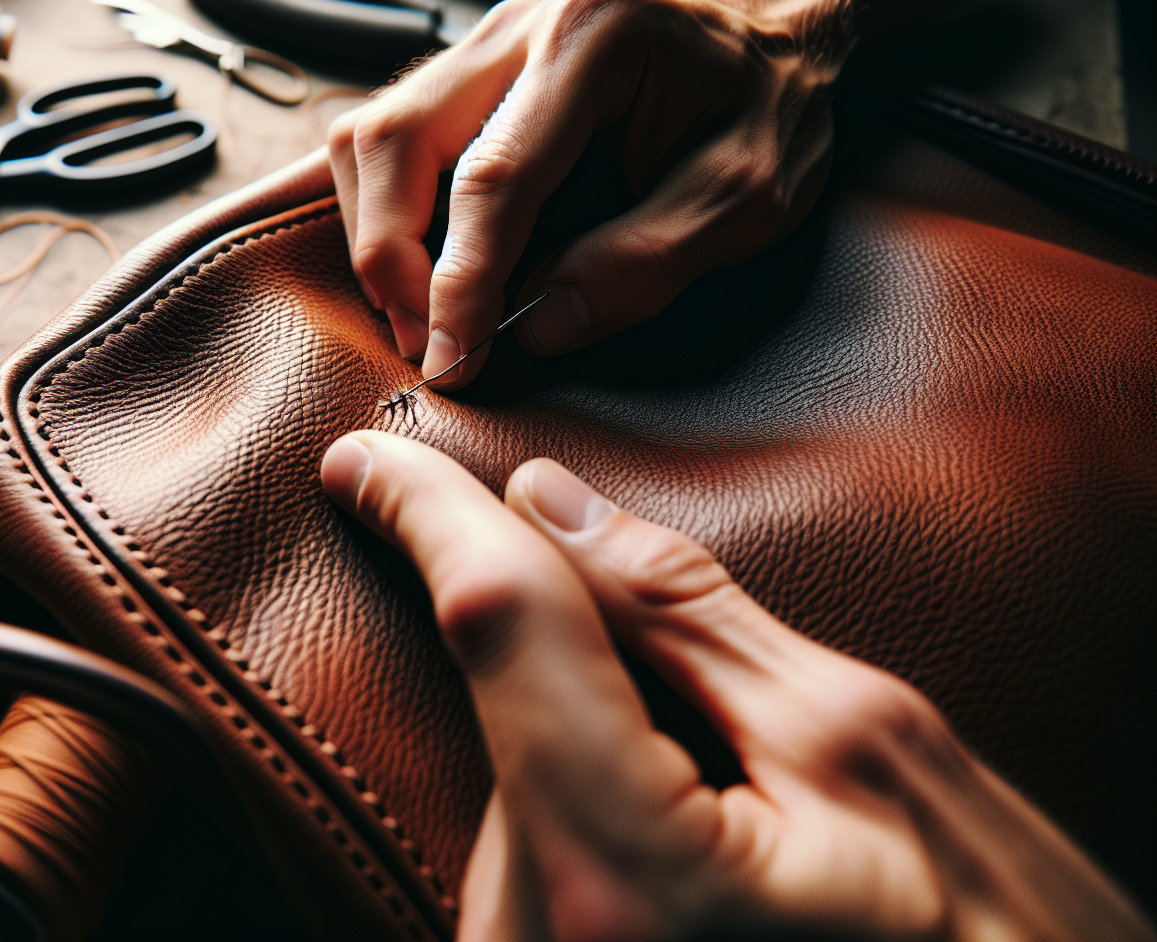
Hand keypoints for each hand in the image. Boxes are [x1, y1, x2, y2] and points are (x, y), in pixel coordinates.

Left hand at [319, 431, 1153, 941]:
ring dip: (577, 722)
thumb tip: (544, 503)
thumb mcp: (857, 740)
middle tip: (679, 656)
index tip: (372, 455)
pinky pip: (526, 838)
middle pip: (501, 706)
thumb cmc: (978, 933)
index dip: (435, 518)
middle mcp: (537, 941)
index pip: (498, 633)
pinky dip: (579, 790)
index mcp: (626, 878)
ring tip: (724, 780)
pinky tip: (677, 816)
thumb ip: (684, 614)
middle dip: (554, 631)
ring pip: (508, 770)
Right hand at [327, 0, 834, 389]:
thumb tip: (536, 328)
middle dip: (390, 257)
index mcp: (594, 37)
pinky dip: (371, 206)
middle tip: (428, 344)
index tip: (453, 362)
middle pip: (394, 140)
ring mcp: (481, 47)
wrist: (768, 51)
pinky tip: (400, 263)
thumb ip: (647, 262)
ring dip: (373, 236)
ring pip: (368, 136)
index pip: (490, 176)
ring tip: (419, 314)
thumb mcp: (749, 199)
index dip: (458, 282)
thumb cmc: (767, 115)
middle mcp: (520, 26)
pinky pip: (380, 138)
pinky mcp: (463, 79)